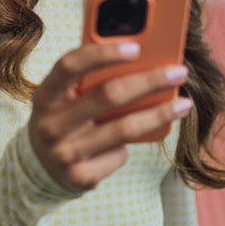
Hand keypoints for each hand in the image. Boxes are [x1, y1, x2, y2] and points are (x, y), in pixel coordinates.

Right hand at [28, 42, 191, 191]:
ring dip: (159, 114)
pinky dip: (132, 144)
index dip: (102, 54)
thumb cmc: (63, 115)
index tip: (137, 48)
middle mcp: (50, 124)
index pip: (70, 65)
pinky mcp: (80, 177)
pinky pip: (119, 155)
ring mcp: (64, 153)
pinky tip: (140, 135)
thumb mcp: (63, 94)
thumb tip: (137, 55)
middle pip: (107, 96)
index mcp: (45, 94)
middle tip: (178, 72)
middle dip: (148, 81)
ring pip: (123, 129)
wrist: (39, 166)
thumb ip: (87, 77)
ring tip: (185, 104)